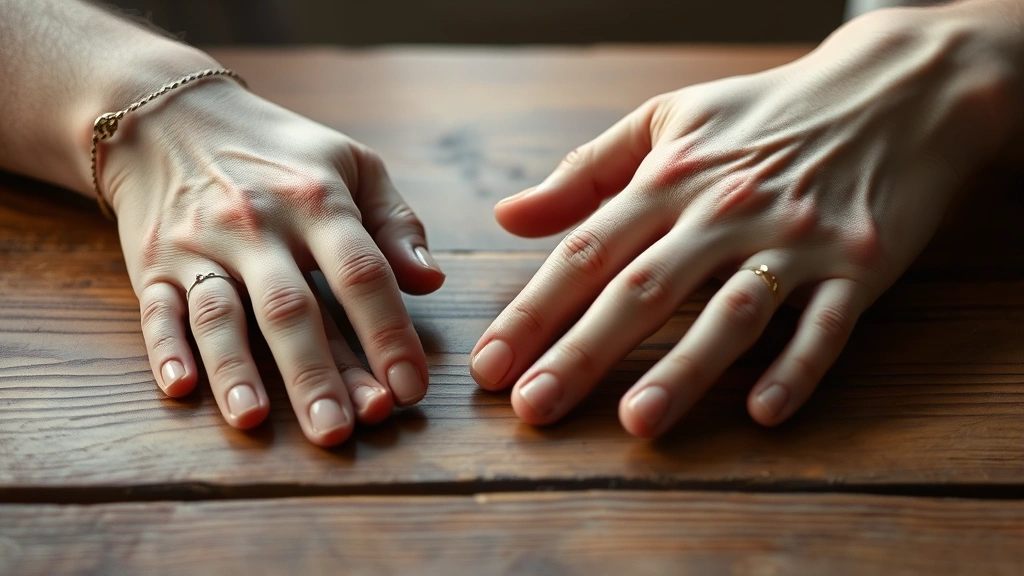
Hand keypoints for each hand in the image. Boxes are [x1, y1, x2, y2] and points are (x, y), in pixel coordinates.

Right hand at [106, 79, 444, 446]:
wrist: (170, 118)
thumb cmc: (280, 152)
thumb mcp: (351, 164)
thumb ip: (395, 223)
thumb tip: (432, 280)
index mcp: (317, 201)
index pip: (361, 274)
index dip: (388, 333)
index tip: (410, 388)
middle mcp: (257, 226)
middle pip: (289, 308)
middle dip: (316, 373)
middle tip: (341, 430)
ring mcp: (199, 246)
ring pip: (219, 315)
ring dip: (238, 371)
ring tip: (254, 421)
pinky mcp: (153, 265)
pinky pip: (157, 310)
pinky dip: (165, 349)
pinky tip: (181, 388)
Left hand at [471, 5, 1022, 436]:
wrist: (896, 87)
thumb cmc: (766, 110)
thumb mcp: (669, 120)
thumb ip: (587, 170)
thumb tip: (509, 216)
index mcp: (672, 178)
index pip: (587, 251)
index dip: (533, 310)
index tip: (489, 365)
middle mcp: (725, 210)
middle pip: (642, 290)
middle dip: (581, 352)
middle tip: (531, 407)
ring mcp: (795, 238)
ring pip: (729, 312)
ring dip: (683, 370)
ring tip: (635, 423)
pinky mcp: (860, 262)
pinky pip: (826, 324)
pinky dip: (798, 368)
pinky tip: (764, 413)